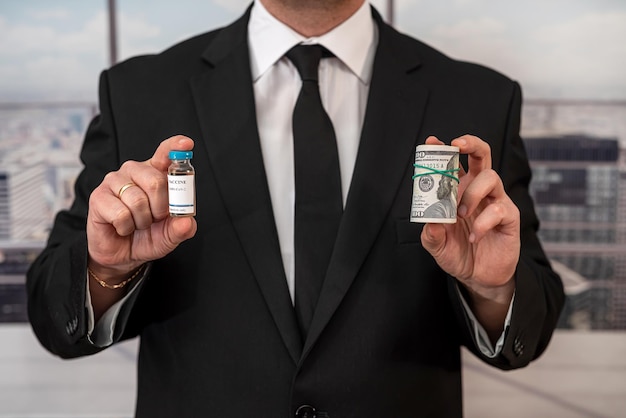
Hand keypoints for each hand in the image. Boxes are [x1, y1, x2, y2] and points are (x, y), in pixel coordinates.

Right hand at [86, 135, 196, 281]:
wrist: (120, 253)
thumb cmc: (146, 236)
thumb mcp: (169, 235)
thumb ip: (181, 229)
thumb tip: (188, 222)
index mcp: (155, 173)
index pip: (165, 153)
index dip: (175, 147)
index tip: (186, 143)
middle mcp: (134, 171)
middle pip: (156, 181)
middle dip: (160, 208)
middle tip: (155, 218)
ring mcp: (114, 181)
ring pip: (138, 200)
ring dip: (142, 221)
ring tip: (137, 223)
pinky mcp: (98, 196)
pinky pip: (121, 213)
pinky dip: (126, 227)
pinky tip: (122, 227)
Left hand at [420, 135, 518, 304]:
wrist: (479, 277)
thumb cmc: (458, 253)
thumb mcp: (437, 246)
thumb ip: (431, 234)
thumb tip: (431, 220)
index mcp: (458, 190)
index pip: (453, 163)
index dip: (444, 149)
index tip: (431, 141)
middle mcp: (478, 190)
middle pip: (481, 155)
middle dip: (471, 143)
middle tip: (457, 145)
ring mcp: (496, 201)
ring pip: (490, 177)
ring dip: (472, 193)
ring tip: (461, 215)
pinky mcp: (509, 217)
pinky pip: (499, 209)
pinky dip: (483, 223)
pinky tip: (474, 237)